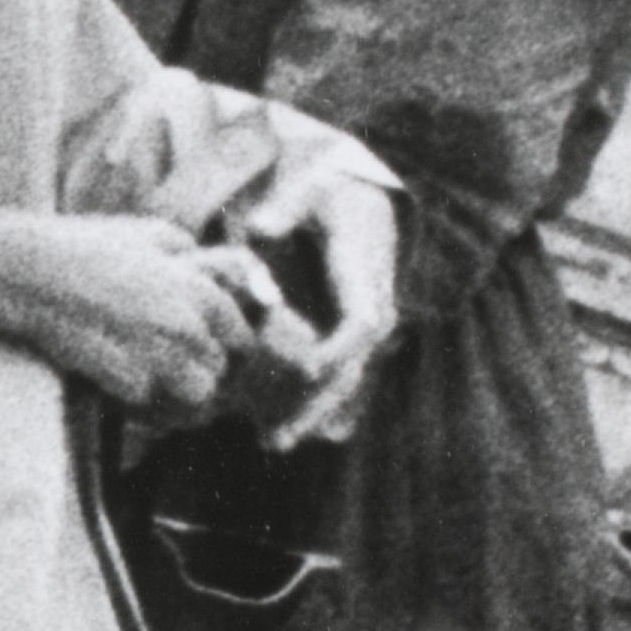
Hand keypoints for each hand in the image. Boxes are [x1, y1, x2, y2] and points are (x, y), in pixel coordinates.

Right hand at [0, 212, 280, 415]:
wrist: (31, 275)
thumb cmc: (87, 247)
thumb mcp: (149, 233)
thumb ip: (190, 254)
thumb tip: (207, 269)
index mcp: (200, 292)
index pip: (242, 335)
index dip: (226, 342)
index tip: (209, 344)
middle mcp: (189, 329)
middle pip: (219, 370)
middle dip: (201, 367)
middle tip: (171, 360)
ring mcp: (160, 360)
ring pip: (196, 396)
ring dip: (179, 392)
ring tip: (151, 377)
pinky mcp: (128, 386)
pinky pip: (153, 408)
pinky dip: (142, 402)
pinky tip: (119, 382)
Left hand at [230, 164, 405, 443]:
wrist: (364, 198)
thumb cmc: (330, 192)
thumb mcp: (310, 188)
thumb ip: (286, 209)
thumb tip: (258, 231)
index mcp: (365, 277)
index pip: (361, 323)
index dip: (337, 349)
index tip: (305, 371)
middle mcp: (372, 310)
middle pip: (353, 369)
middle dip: (317, 405)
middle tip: (276, 438)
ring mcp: (364, 328)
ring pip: (346, 382)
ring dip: (310, 415)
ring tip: (268, 442)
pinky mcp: (350, 337)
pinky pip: (337, 376)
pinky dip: (311, 402)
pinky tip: (275, 427)